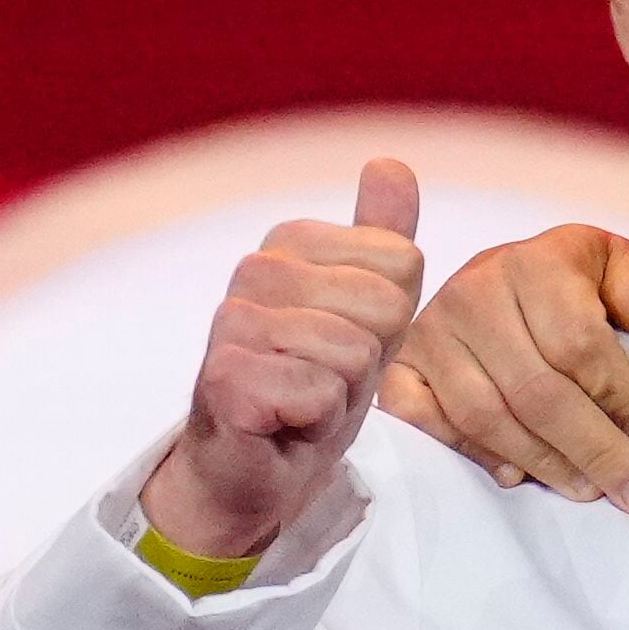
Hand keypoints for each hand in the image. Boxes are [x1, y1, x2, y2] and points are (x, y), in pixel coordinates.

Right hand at [140, 160, 426, 559]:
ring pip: (355, 353)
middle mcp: (256, 268)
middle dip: (373, 359)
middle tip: (329, 377)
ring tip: (306, 399)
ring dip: (344, 394)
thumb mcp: (369, 310)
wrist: (259, 466)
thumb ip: (382, 238)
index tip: (351, 343)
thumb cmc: (317, 384)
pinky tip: (285, 423)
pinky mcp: (224, 376)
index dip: (394, 322)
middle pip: (387, 306)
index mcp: (293, 241)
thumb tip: (390, 163)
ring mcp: (232, 319)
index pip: (405, 264)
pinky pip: (320, 393)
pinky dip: (316, 422)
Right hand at [373, 223, 628, 509]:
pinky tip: (514, 476)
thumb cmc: (572, 280)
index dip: (617, 394)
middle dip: (593, 448)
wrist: (505, 274)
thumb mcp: (617, 265)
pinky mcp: (401, 364)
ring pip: (485, 416)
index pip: (577, 344)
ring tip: (587, 489)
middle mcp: (473, 293)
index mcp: (534, 263)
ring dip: (542, 463)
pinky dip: (470, 454)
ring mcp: (430, 331)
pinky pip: (424, 421)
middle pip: (535, 391)